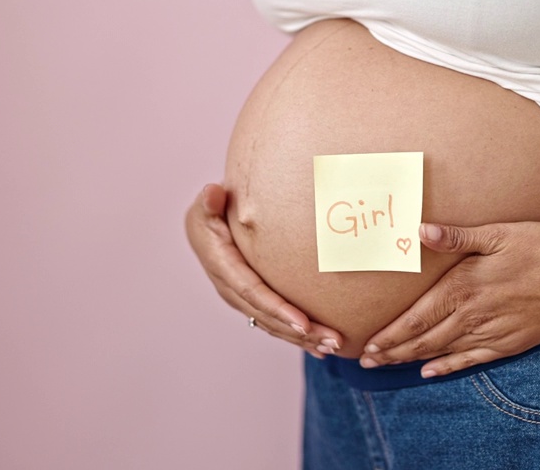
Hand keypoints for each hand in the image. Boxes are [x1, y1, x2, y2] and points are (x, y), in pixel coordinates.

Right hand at [184, 183, 345, 356]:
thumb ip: (210, 201)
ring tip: (333, 346)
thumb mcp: (207, 203)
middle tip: (332, 341)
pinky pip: (274, 322)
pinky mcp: (250, 301)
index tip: (304, 323)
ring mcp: (240, 298)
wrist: (206, 223)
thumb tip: (212, 193)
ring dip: (303, 339)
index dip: (278, 310)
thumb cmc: (212, 209)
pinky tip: (319, 347)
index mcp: (221, 265)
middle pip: (267, 316)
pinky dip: (296, 336)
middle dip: (300, 332)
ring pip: (273, 325)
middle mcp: (229, 288)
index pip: (253, 292)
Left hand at [358, 220, 539, 377]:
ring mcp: (493, 333)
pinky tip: (430, 372)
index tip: (367, 344)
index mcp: (466, 286)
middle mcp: (474, 315)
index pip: (418, 316)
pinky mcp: (511, 343)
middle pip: (424, 339)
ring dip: (412, 359)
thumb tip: (420, 230)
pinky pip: (472, 360)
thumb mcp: (500, 233)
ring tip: (388, 366)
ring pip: (443, 351)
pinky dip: (448, 368)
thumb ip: (458, 236)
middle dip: (393, 351)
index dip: (391, 332)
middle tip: (366, 361)